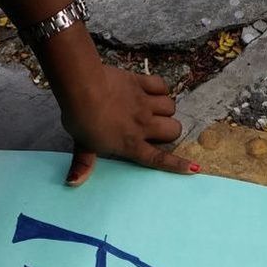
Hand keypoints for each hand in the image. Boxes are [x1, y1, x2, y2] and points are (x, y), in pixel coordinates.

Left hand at [61, 65, 198, 186]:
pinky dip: (160, 88)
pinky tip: (153, 91)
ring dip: (165, 109)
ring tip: (153, 109)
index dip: (178, 164)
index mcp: (131, 144)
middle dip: (169, 131)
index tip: (194, 167)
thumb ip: (83, 163)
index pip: (159, 159)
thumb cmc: (80, 119)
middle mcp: (143, 125)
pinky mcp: (141, 83)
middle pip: (174, 129)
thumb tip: (72, 183)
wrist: (82, 87)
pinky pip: (162, 86)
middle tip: (156, 129)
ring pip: (171, 107)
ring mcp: (144, 103)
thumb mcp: (82, 144)